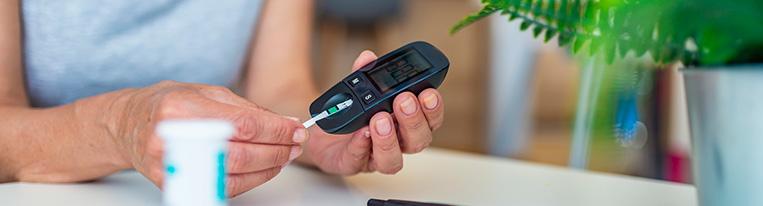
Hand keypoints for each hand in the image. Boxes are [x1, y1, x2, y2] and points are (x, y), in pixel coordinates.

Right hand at [109, 81, 307, 196]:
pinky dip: (250, 179)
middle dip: (277, 149)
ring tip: (284, 156)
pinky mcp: (175, 184)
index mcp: (182, 108)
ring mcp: (172, 165)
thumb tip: (284, 122)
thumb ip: (246, 108)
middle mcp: (174, 139)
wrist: (129, 125)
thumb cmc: (168, 104)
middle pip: (240, 152)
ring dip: (268, 167)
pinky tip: (264, 168)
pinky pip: (222, 186)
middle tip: (295, 144)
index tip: (297, 129)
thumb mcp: (206, 92)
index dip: (276, 130)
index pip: (242, 124)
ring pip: (234, 173)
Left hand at [302, 50, 444, 174]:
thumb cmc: (350, 111)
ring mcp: (375, 157)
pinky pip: (358, 160)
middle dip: (413, 120)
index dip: (434, 109)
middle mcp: (397, 143)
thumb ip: (364, 73)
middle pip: (417, 141)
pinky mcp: (352, 164)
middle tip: (404, 100)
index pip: (431, 120)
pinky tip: (361, 131)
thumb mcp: (358, 87)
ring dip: (389, 139)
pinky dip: (360, 145)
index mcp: (406, 122)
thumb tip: (368, 58)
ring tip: (380, 119)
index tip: (428, 93)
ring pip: (392, 160)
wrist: (322, 130)